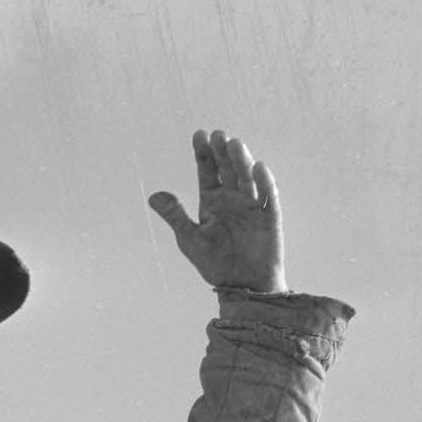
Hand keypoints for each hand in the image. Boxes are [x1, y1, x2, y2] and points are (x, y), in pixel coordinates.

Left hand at [148, 128, 286, 291]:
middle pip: (227, 169)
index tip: (199, 135)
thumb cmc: (215, 264)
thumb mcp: (190, 240)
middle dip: (222, 152)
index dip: (203, 154)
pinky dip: (264, 182)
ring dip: (241, 161)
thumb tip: (153, 196)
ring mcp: (251, 206)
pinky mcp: (268, 218)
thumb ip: (175, 216)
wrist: (242, 287)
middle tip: (217, 135)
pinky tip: (257, 168)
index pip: (207, 172)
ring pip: (246, 178)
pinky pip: (267, 197)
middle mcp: (232, 199)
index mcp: (212, 201)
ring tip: (234, 144)